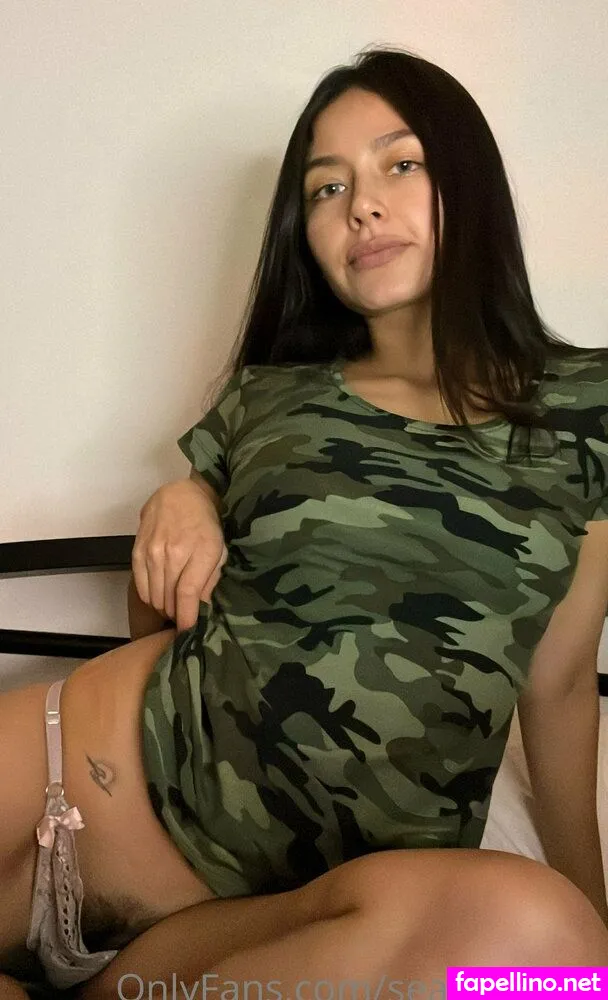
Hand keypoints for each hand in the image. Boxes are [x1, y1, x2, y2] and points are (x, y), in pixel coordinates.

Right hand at [132, 478, 227, 632]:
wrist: (180, 495)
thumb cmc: (205, 524)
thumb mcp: (219, 550)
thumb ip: (211, 580)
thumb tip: (201, 609)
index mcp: (200, 550)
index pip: (188, 595)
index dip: (187, 618)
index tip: (188, 631)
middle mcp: (172, 552)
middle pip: (169, 599)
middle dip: (177, 613)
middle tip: (184, 614)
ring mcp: (152, 551)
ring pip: (154, 596)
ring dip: (164, 606)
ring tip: (173, 604)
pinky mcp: (137, 551)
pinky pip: (141, 586)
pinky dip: (150, 596)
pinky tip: (161, 593)